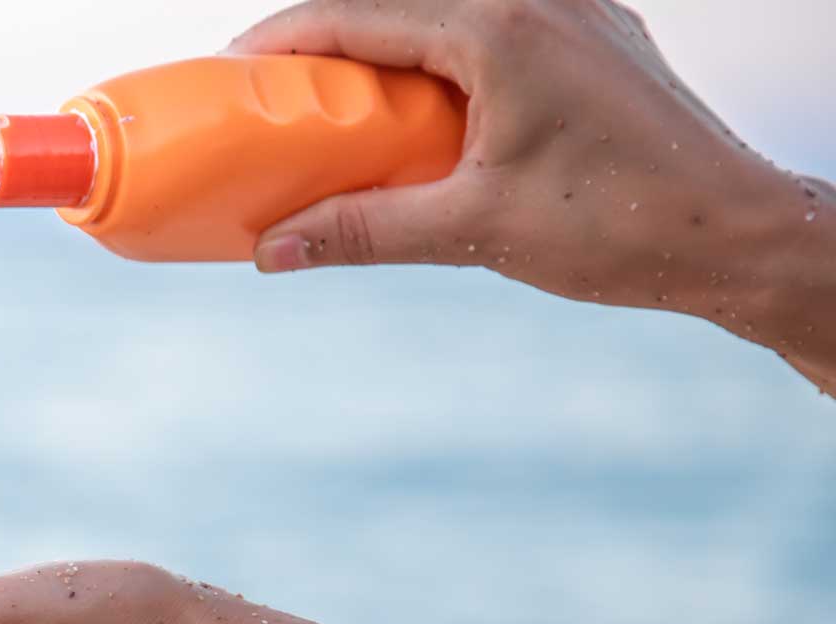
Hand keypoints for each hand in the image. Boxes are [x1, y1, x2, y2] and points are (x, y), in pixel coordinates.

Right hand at [234, 0, 834, 389]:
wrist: (742, 236)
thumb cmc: (620, 229)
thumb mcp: (473, 232)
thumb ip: (363, 232)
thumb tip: (271, 250)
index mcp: (500, 28)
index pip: (358, 15)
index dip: (284, 42)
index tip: (231, 72)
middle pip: (397, 8)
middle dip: (328, 46)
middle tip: (272, 99)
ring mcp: (575, 12)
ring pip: (445, 18)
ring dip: (386, 54)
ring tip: (338, 110)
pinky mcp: (596, 38)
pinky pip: (494, 31)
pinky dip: (441, 62)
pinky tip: (423, 116)